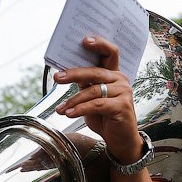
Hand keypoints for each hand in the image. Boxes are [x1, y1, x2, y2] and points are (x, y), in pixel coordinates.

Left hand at [52, 37, 141, 163]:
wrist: (121, 141)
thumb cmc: (106, 119)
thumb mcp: (93, 99)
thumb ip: (85, 85)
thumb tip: (66, 73)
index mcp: (115, 75)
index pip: (110, 53)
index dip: (99, 44)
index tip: (84, 40)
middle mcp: (121, 80)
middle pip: (95, 71)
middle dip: (73, 74)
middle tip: (57, 77)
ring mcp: (124, 93)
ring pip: (92, 91)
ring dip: (73, 100)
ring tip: (60, 109)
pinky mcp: (122, 107)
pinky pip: (96, 105)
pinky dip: (80, 109)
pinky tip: (69, 114)